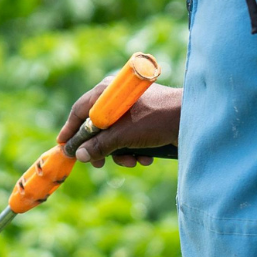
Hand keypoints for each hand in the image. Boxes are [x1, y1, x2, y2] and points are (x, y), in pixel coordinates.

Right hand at [58, 78, 181, 166]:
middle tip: (98, 165)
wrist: (193, 120)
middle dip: (101, 149)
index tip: (63, 146)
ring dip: (121, 153)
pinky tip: (146, 158)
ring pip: (114, 136)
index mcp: (108, 92)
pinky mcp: (145, 120)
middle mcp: (118, 98)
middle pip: (97, 127)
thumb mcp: (124, 136)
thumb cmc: (156, 120)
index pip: (80, 110)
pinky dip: (134, 150)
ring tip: (132, 161)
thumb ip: (99, 146)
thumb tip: (78, 155)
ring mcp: (132, 109)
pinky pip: (130, 137)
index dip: (70, 130)